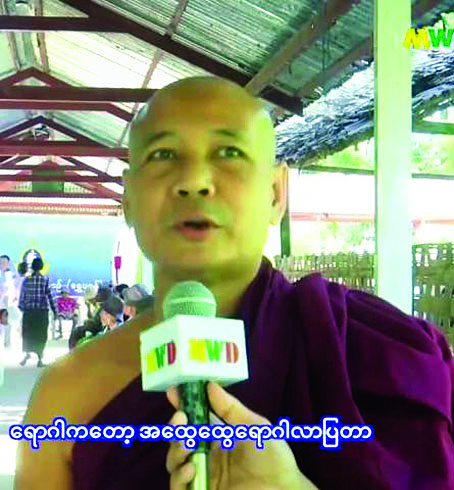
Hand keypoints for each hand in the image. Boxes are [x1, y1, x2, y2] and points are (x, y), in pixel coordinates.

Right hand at [166, 382, 317, 489]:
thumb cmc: (272, 457)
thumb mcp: (253, 426)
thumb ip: (230, 408)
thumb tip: (209, 385)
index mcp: (218, 438)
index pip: (193, 420)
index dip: (182, 405)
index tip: (173, 392)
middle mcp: (206, 456)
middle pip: (179, 440)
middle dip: (175, 428)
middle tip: (180, 418)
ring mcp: (202, 477)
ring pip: (174, 463)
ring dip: (175, 450)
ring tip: (187, 443)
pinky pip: (179, 487)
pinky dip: (180, 476)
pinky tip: (192, 466)